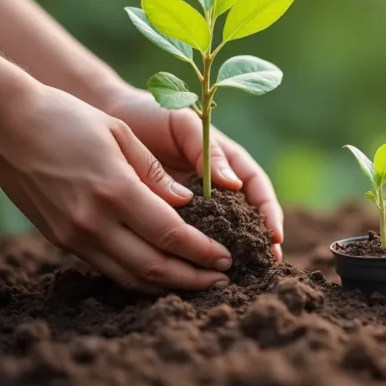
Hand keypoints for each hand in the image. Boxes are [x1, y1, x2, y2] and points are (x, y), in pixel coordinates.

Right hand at [0, 85, 233, 292]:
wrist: (4, 128)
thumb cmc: (68, 120)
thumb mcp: (120, 135)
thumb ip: (155, 174)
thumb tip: (188, 202)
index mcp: (115, 191)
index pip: (171, 235)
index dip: (203, 252)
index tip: (227, 258)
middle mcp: (93, 222)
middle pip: (154, 267)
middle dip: (193, 278)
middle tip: (222, 281)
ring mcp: (75, 236)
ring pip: (131, 277)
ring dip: (168, 285)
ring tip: (199, 284)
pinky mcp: (62, 241)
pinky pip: (109, 270)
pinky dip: (139, 278)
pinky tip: (162, 275)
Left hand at [103, 88, 283, 260]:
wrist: (109, 116)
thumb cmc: (152, 113)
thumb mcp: (184, 124)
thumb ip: (208, 150)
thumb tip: (233, 184)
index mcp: (227, 160)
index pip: (257, 188)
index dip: (270, 211)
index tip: (275, 234)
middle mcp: (216, 184)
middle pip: (247, 214)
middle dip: (261, 239)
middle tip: (267, 262)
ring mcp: (195, 201)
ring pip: (221, 229)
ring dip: (233, 250)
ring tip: (240, 272)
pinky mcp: (170, 213)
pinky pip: (188, 235)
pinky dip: (196, 252)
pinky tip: (199, 269)